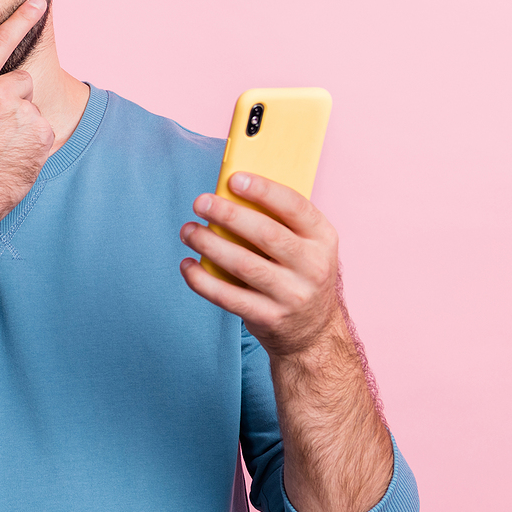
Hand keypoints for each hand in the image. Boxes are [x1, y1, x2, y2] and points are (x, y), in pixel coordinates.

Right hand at [0, 0, 55, 228]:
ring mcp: (25, 115)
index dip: (22, 18)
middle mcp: (3, 94)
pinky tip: (10, 155)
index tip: (39, 3)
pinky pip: (41, 130)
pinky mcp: (42, 136)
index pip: (2, 41)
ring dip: (19, 121)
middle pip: (18, 80)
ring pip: (29, 107)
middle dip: (9, 96)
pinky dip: (30, 141)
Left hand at [178, 172, 346, 359]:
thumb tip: (230, 195)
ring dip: (210, 244)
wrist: (314, 333)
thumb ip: (279, 223)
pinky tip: (188, 265)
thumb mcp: (306, 247)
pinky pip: (229, 297)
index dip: (264, 190)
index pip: (295, 206)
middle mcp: (313, 267)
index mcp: (323, 239)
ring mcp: (292, 295)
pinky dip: (202, 280)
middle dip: (228, 214)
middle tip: (201, 202)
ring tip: (189, 231)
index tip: (234, 179)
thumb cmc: (299, 276)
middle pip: (266, 234)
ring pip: (244, 264)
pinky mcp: (270, 318)